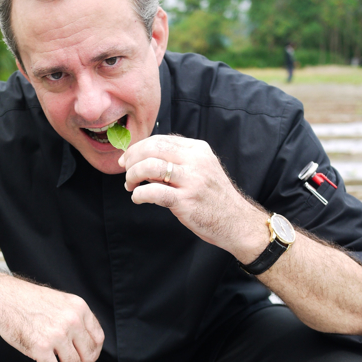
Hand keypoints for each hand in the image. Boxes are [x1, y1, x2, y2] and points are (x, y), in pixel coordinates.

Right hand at [0, 277, 104, 361]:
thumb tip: (84, 347)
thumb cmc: (28, 301)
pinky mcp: (40, 347)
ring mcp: (57, 334)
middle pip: (88, 356)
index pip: (98, 339)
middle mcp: (72, 321)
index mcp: (80, 308)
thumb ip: (75, 319)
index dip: (94, 355)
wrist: (3, 298)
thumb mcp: (61, 302)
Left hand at [120, 135, 266, 258]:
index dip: (138, 148)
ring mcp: (192, 181)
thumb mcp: (201, 170)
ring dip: (133, 176)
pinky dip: (139, 194)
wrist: (236, 222)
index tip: (127, 158)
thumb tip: (144, 161)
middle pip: (152, 149)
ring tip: (131, 186)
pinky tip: (138, 198)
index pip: (160, 140)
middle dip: (132, 159)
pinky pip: (153, 192)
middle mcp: (195, 161)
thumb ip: (177, 162)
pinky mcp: (186, 201)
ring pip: (150, 167)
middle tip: (125, 171)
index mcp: (198, 149)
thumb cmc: (214, 198)